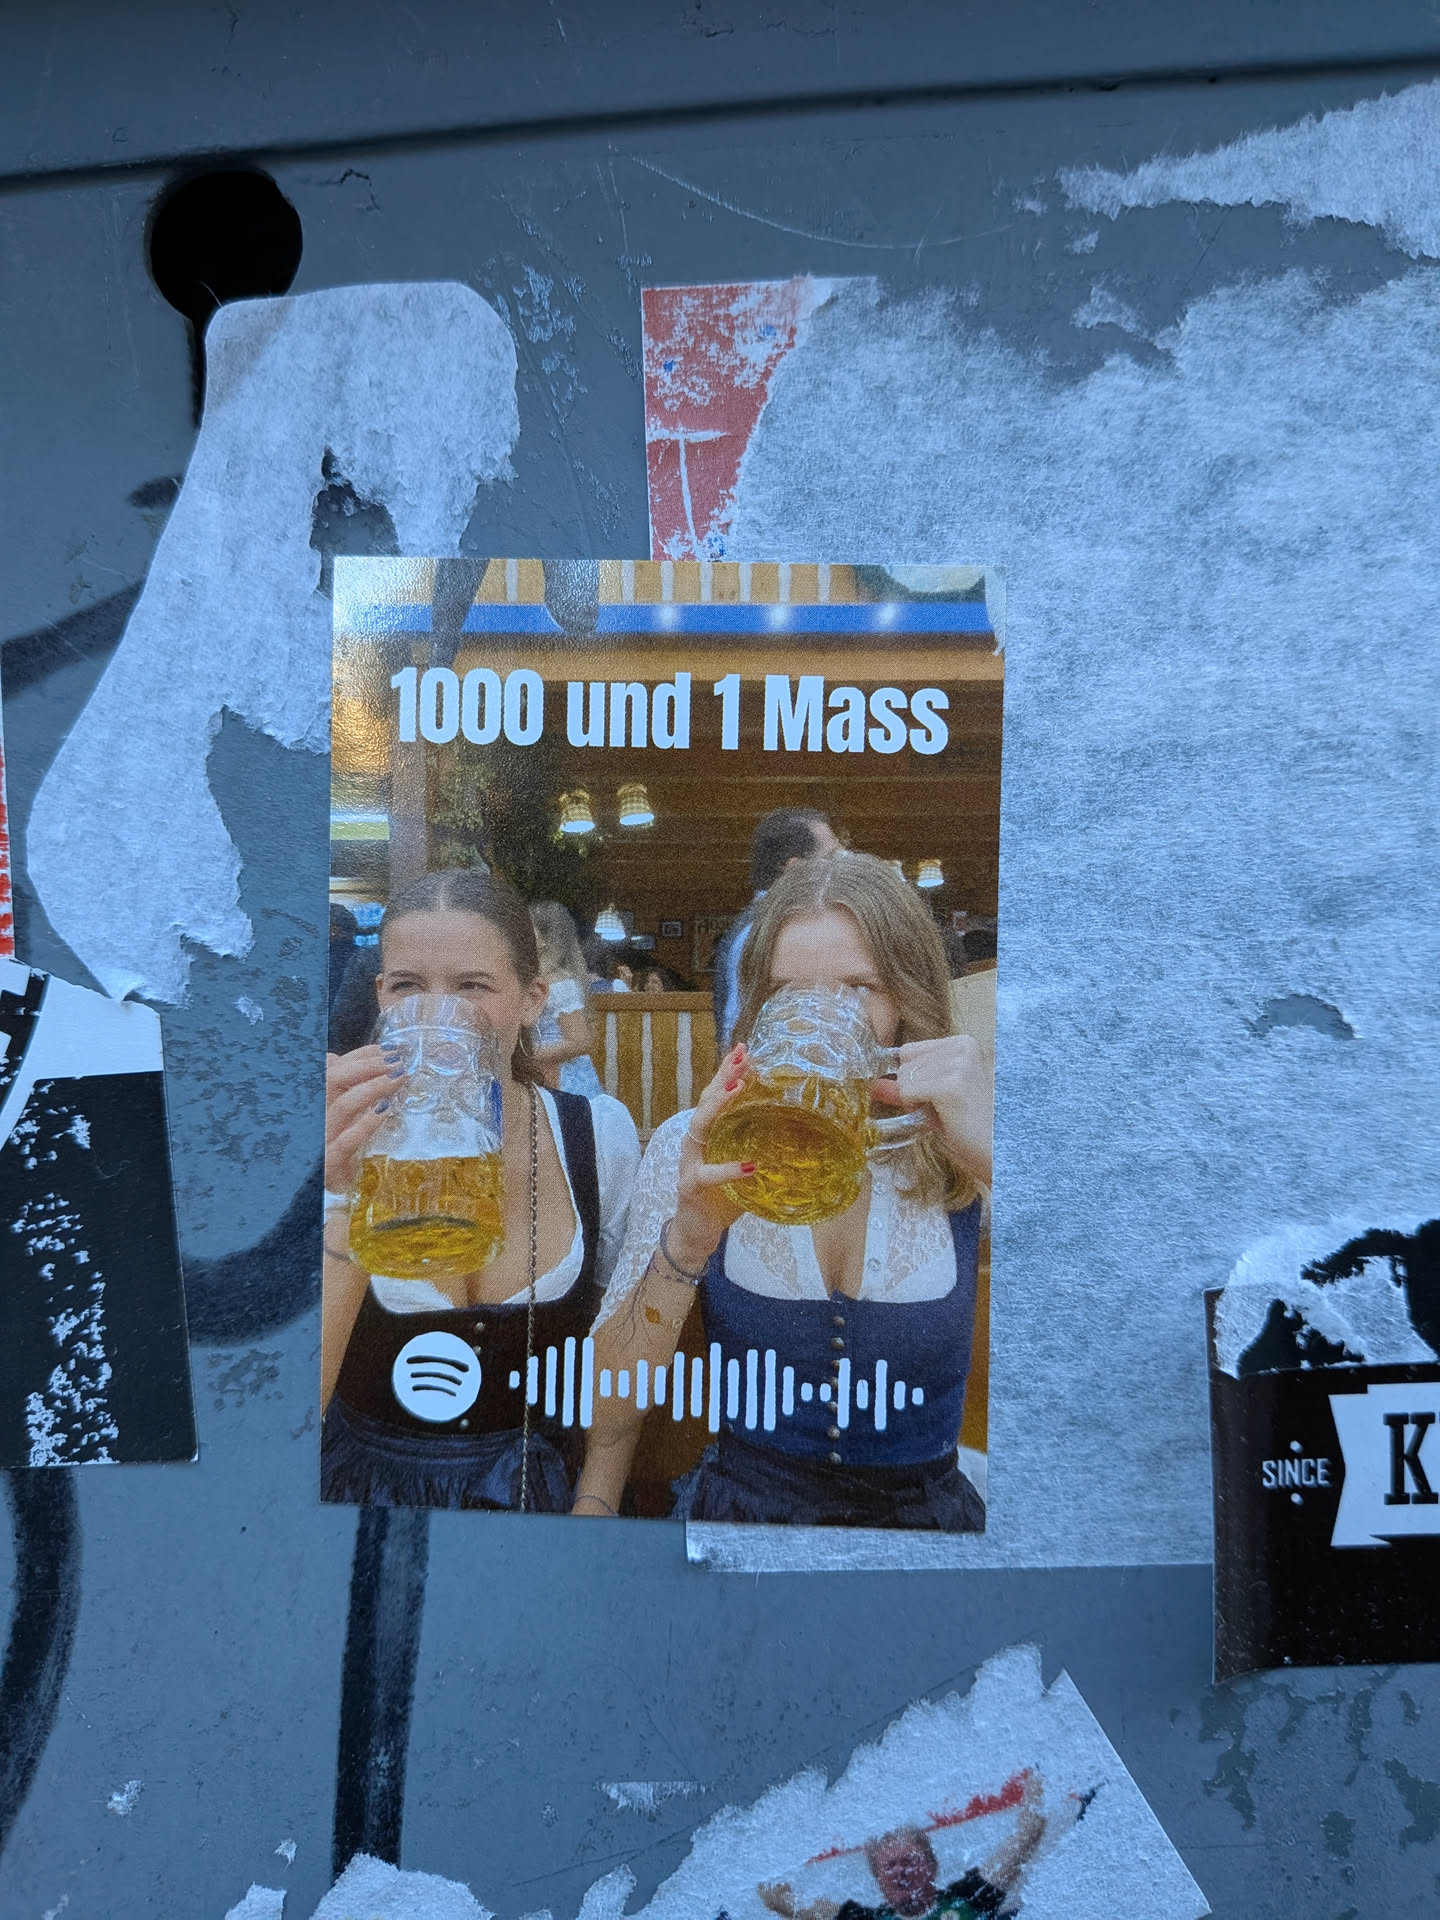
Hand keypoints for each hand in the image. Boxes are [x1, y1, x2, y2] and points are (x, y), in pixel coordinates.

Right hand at [325, 1046, 398, 1194]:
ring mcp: (319, 1138)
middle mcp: (312, 1113)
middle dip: (369, 1066)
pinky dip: (365, 1125)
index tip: (392, 1050)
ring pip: (344, 1106)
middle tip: (400, 1062)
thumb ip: (345, 1085)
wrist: (316, 1189)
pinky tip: (384, 1111)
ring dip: (373, 1088)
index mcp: (313, 1098)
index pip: (333, 1066)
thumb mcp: (336, 1113)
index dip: (362, 1054)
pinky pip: (346, 1142)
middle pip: (335, 1079)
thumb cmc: (330, 1144)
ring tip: (400, 1078)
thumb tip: (371, 1056)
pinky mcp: (328, 1163)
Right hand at [667, 1044, 755, 1267]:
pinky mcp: (690, 1187)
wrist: (697, 1233)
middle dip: (724, 1077)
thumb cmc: (722, 1196)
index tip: (744, 1049)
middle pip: (706, 1102)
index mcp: (708, 1134)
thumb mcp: (744, 1165)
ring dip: (720, 1106)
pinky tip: (749, 1165)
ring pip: (700, 1127)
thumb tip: (797, 1128)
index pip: (716, 1095)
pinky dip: (728, 1169)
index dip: (728, 1072)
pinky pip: (707, 1174)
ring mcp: (690, 1163)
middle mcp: (696, 1142)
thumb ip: (758, 1145)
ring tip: (740, 1089)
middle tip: (743, 1057)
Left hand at [871, 1034, 991, 1189]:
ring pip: (903, 1079)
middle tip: (943, 1107)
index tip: (935, 1094)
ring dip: (916, 1101)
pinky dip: (917, 1109)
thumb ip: (904, 1086)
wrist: (996, 1149)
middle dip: (913, 1090)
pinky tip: (942, 1116)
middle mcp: (962, 1047)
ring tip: (945, 1112)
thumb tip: (873, 1085)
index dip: (912, 1077)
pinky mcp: (951, 1086)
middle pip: (904, 1063)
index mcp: (962, 1043)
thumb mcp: (934, 1097)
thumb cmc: (968, 1124)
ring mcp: (958, 1064)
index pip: (909, 1050)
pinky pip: (907, 1093)